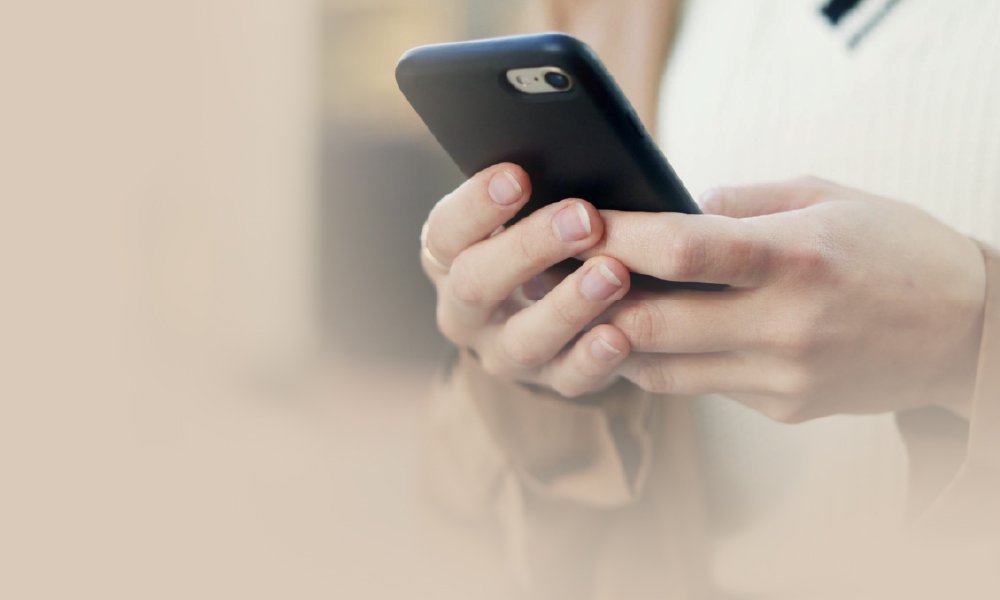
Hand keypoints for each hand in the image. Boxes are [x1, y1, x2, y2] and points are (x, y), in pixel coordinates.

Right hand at [420, 163, 631, 396]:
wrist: (549, 312)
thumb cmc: (540, 240)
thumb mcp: (523, 213)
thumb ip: (535, 192)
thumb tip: (570, 149)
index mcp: (448, 258)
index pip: (445, 232)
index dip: (476, 205)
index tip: (517, 174)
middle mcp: (465, 311)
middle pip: (477, 284)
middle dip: (529, 248)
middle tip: (583, 217)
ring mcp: (503, 353)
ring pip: (522, 339)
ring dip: (567, 306)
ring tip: (612, 273)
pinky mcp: (548, 382)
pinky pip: (567, 380)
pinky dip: (592, 361)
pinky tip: (620, 336)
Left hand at [583, 177, 985, 420]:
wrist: (968, 331)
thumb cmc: (894, 248)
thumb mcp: (826, 197)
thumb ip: (743, 203)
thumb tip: (671, 206)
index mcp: (795, 257)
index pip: (682, 248)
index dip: (618, 237)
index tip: (578, 224)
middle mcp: (785, 324)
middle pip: (653, 323)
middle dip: (590, 302)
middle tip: (552, 279)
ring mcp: (782, 377)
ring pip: (662, 370)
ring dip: (613, 341)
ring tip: (581, 311)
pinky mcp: (783, 409)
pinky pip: (701, 386)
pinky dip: (665, 361)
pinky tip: (647, 335)